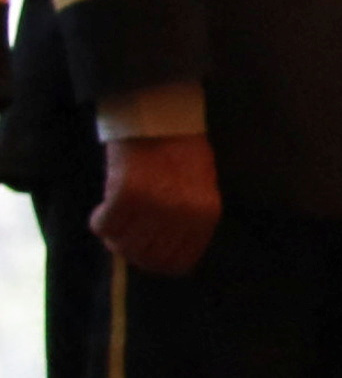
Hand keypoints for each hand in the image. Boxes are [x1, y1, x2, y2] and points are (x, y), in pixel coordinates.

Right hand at [93, 132, 219, 278]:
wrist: (161, 115)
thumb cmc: (182, 150)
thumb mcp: (201, 188)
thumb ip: (189, 221)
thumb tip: (169, 253)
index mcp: (205, 215)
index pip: (179, 262)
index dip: (157, 262)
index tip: (144, 253)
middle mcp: (182, 215)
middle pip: (148, 257)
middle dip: (132, 251)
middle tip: (123, 236)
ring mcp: (154, 206)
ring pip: (124, 245)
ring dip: (114, 238)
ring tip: (114, 221)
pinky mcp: (125, 194)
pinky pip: (104, 225)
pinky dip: (99, 221)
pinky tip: (102, 210)